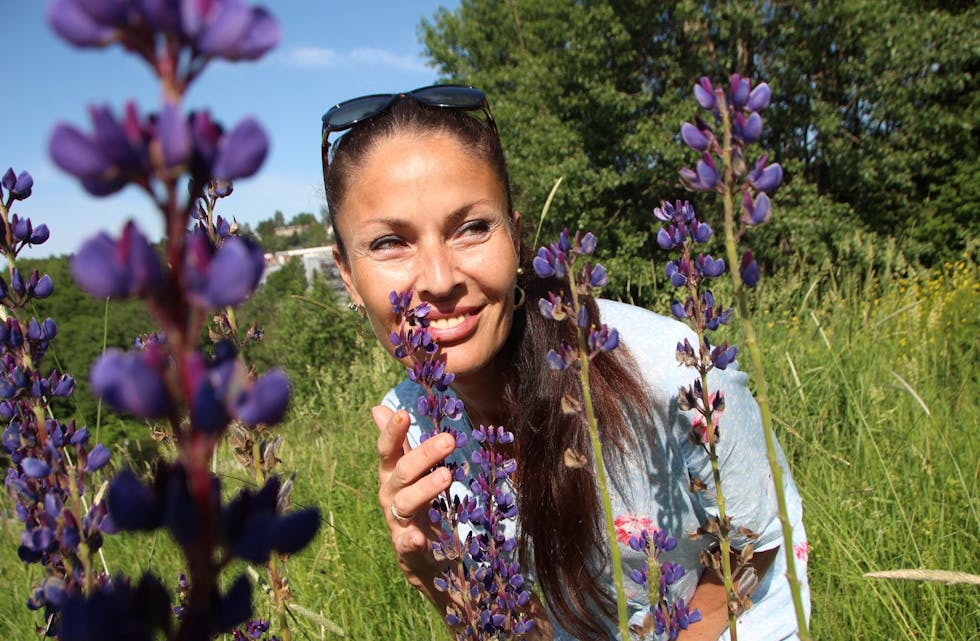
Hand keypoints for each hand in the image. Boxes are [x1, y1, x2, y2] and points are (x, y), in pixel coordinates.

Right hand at [372, 405, 454, 588]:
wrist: (419, 553)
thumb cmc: (416, 503)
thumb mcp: (408, 471)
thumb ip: (398, 442)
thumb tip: (378, 408)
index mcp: (391, 475)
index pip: (388, 450)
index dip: (393, 432)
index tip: (404, 412)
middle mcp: (389, 496)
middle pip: (402, 472)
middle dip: (424, 455)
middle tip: (450, 439)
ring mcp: (396, 522)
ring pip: (406, 502)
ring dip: (425, 488)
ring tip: (447, 476)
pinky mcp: (406, 548)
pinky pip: (406, 543)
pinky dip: (411, 540)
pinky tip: (420, 538)